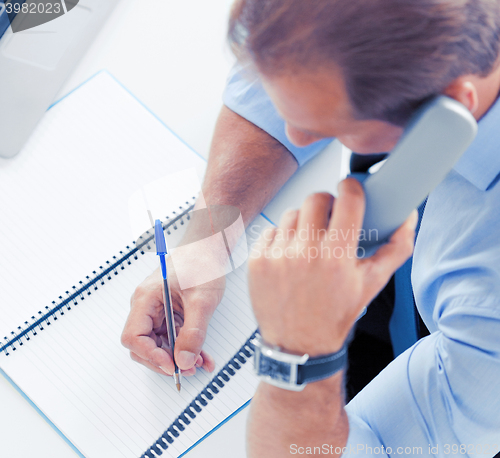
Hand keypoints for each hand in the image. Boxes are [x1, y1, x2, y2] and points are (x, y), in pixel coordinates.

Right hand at [121, 250, 224, 375]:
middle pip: (144, 345)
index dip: (150, 355)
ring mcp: (158, 311)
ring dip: (178, 358)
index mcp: (146, 298)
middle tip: (187, 369)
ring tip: (199, 363)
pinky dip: (187, 349)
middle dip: (165, 361)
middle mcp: (147, 306)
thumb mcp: (202, 301)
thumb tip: (184, 361)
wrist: (209, 249)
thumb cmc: (201, 264)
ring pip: (160, 344)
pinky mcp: (170, 314)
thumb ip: (193, 332)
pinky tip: (203, 356)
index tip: (171, 365)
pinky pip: (173, 338)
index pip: (134, 336)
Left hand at [248, 178, 417, 355]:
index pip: (348, 199)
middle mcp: (305, 253)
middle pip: (316, 199)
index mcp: (338, 256)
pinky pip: (270, 230)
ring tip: (308, 243)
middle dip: (326, 204)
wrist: (299, 344)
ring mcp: (278, 256)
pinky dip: (281, 239)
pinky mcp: (257, 261)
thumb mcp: (371, 283)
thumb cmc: (336, 314)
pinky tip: (289, 257)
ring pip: (292, 213)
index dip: (351, 188)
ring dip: (303, 222)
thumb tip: (408, 219)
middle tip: (329, 218)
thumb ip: (396, 249)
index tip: (349, 189)